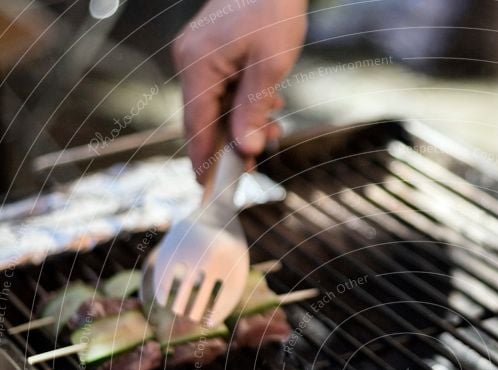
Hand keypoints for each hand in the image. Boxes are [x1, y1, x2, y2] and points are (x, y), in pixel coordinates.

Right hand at [173, 0, 307, 179]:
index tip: (209, 189)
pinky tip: (270, 106)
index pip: (196, 126)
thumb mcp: (270, 65)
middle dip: (229, 146)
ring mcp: (198, 56)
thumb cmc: (272, 8)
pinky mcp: (211, 53)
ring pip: (216, 108)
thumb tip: (245, 149)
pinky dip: (243, 105)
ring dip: (243, 125)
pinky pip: (222, 91)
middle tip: (251, 168)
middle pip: (203, 121)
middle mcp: (190, 61)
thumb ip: (254, 109)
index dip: (203, 161)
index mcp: (197, 65)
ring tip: (274, 130)